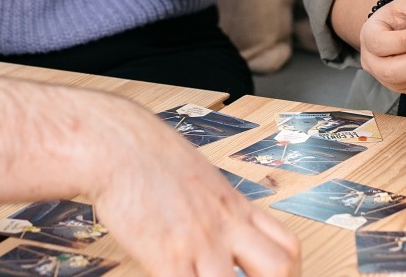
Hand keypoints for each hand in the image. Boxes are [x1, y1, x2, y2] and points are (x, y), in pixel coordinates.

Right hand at [92, 108, 300, 275]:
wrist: (115, 142)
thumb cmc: (147, 154)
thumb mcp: (197, 176)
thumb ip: (212, 206)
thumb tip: (215, 230)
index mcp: (234, 206)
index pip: (286, 246)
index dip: (290, 274)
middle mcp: (225, 224)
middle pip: (279, 268)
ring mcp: (200, 242)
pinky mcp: (166, 257)